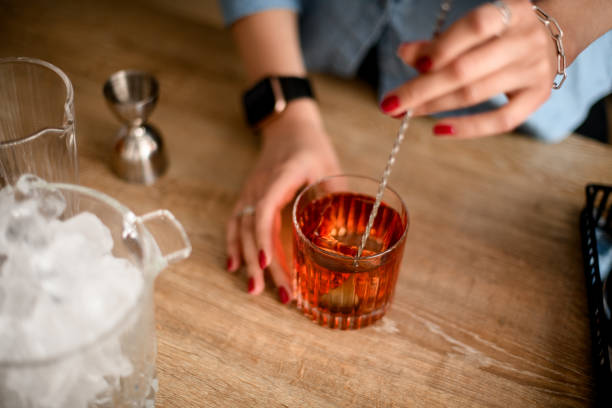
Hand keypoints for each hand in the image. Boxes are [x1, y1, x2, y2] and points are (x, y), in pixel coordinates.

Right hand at [226, 99, 340, 302]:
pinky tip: (235, 267)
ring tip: (254, 290)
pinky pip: (235, 223)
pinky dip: (234, 246)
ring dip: (247, 260)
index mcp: (281, 176)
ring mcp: (251, 191)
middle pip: (253, 228)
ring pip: (241, 229)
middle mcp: (260, 186)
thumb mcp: (329, 166)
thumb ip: (337, 196)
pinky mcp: (248, 196)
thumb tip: (355, 232)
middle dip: (262, 262)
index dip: (264, 238)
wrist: (288, 126)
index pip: (264, 210)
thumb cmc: (311, 146)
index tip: (269, 264)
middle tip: (278, 293)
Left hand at [382, 0, 557, 137]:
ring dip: (434, 106)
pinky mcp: (537, 97)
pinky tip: (439, 130)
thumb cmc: (500, 32)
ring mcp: (533, 71)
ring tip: (405, 113)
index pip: (475, 27)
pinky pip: (501, 120)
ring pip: (476, 94)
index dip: (443, 46)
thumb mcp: (476, 27)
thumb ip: (440, 42)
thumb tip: (404, 53)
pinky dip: (468, 128)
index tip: (413, 65)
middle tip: (389, 103)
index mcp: (510, 13)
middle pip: (466, 69)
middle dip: (422, 88)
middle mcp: (524, 41)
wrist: (553, 36)